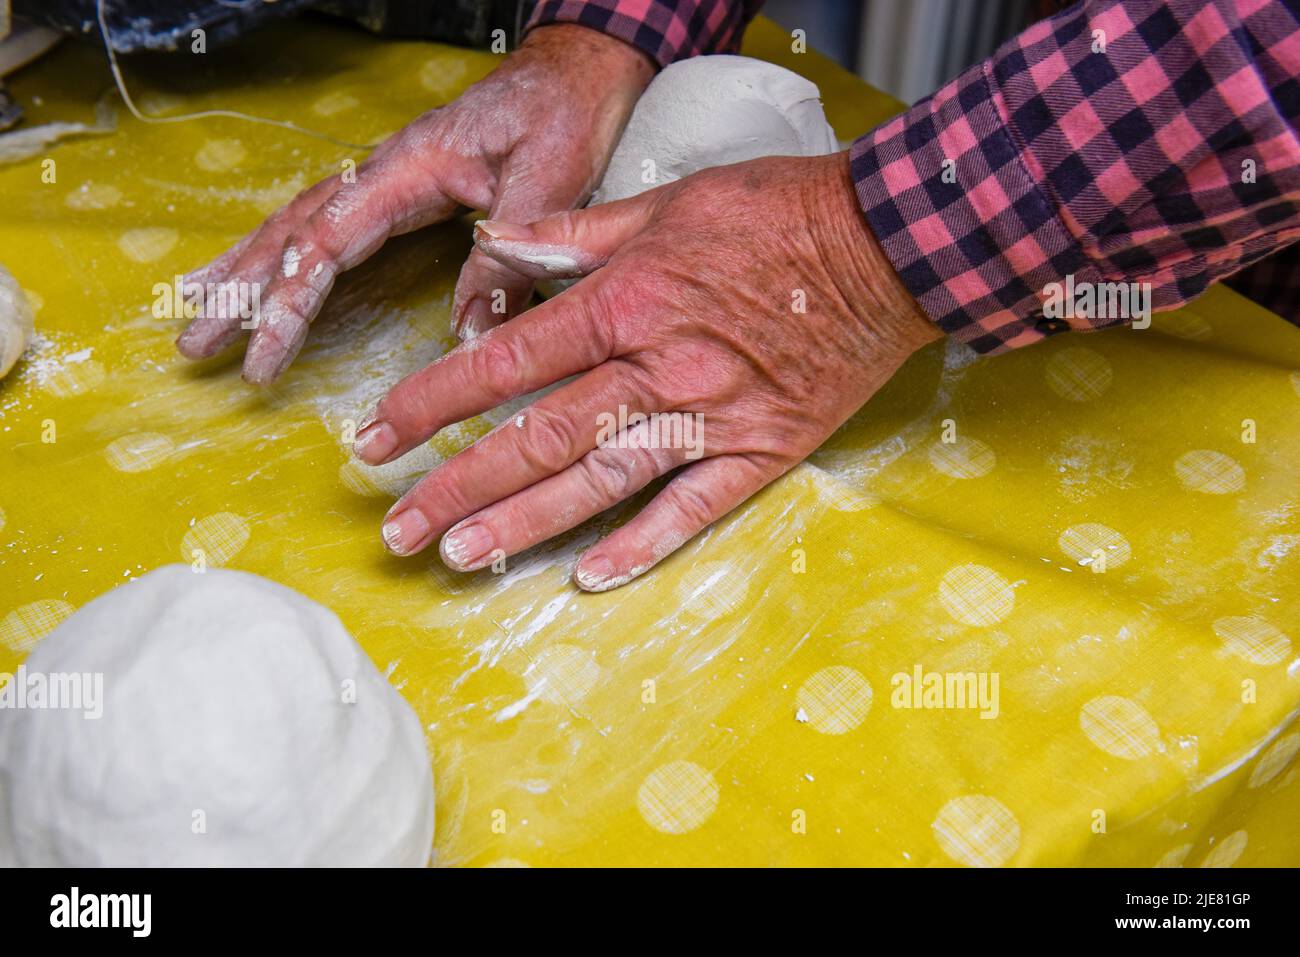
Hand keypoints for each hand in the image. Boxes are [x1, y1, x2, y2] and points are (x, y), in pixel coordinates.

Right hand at [175, 24, 654, 381]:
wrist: (571, 72)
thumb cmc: (561, 117)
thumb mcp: (545, 184)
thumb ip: (504, 257)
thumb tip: (467, 338)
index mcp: (404, 170)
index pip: (325, 244)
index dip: (288, 306)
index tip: (262, 360)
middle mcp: (379, 171)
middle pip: (290, 233)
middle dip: (239, 292)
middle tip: (192, 345)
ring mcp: (382, 177)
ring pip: (296, 224)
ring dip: (245, 271)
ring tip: (197, 312)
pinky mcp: (396, 187)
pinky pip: (324, 222)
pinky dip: (283, 252)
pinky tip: (261, 274)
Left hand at [355, 152, 941, 589]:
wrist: (886, 247)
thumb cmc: (775, 214)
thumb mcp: (663, 205)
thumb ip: (571, 234)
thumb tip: (494, 244)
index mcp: (624, 304)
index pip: (504, 363)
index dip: (432, 403)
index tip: (378, 437)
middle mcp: (656, 369)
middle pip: (538, 438)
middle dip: (458, 485)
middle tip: (396, 529)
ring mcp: (710, 418)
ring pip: (600, 482)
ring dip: (525, 524)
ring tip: (459, 557)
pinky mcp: (761, 451)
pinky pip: (694, 509)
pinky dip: (642, 545)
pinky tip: (590, 578)